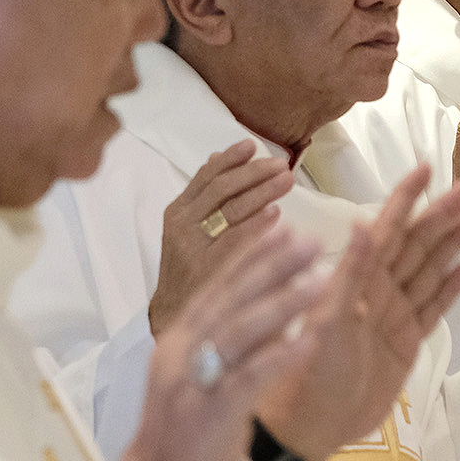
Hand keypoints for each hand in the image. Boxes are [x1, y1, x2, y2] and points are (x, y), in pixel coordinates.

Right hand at [125, 226, 323, 460]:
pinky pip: (249, 379)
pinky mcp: (209, 418)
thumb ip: (226, 352)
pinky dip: (280, 355)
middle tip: (310, 238)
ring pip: (240, 331)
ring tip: (321, 276)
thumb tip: (269, 318)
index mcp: (178, 345)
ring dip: (283, 300)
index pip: (217, 289)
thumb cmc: (184, 448)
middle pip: (231, 300)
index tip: (284, 228)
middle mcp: (181, 356)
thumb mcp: (200, 387)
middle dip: (272, 266)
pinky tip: (310, 338)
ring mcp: (193, 386)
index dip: (251, 257)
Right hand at [149, 141, 294, 333]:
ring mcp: (194, 248)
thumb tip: (216, 156)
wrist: (172, 314)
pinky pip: (236, 241)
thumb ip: (202, 195)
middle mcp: (183, 226)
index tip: (253, 146)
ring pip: (231, 211)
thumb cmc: (187, 268)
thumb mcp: (186, 229)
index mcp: (178, 212)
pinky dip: (257, 224)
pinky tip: (276, 213)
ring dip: (263, 191)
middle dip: (254, 173)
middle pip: (222, 189)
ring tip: (287, 180)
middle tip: (280, 165)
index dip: (231, 158)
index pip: (206, 176)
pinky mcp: (209, 270)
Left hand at [255, 167, 459, 460]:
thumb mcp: (327, 320)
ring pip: (427, 270)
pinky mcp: (406, 342)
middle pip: (414, 244)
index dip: (404, 199)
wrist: (312, 424)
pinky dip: (448, 289)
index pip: (385, 229)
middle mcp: (375, 290)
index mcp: (354, 278)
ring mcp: (392, 315)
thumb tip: (360, 224)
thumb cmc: (309, 371)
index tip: (425, 168)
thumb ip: (348, 274)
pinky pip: (431, 308)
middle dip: (440, 216)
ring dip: (450, 244)